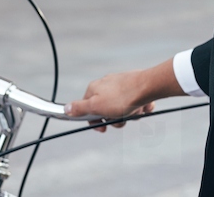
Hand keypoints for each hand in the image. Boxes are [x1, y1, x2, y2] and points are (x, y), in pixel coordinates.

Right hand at [65, 59, 180, 131]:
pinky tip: (144, 107)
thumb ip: (80, 108)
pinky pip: (135, 103)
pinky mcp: (135, 87)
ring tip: (135, 111)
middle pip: (106, 110)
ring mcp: (122, 85)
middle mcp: (107, 84)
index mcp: (95, 88)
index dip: (95, 121)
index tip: (103, 129)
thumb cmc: (121, 98)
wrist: (148, 87)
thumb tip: (65, 109)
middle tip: (122, 119)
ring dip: (129, 115)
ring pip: (122, 109)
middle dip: (115, 119)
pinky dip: (140, 108)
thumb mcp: (96, 106)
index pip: (88, 109)